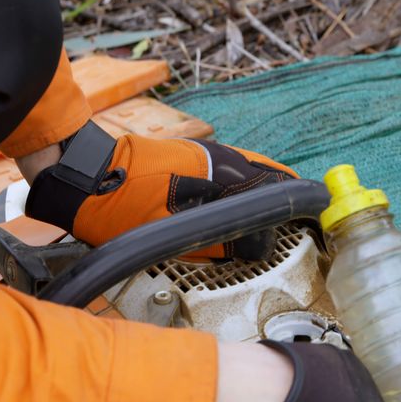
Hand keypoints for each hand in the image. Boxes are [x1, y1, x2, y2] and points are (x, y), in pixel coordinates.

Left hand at [25, 122, 295, 259]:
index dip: (300, 203)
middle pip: (266, 178)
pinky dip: (241, 190)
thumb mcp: (174, 233)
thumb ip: (221, 240)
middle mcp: (218, 158)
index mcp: (222, 171)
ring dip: (263, 194)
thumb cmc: (123, 206)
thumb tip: (259, 245)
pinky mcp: (186, 160)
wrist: (82, 177)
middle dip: (285, 197)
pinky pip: (227, 176)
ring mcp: (202, 156)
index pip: (277, 186)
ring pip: (246, 175)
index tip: (318, 216)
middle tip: (304, 222)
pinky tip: (239, 208)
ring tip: (278, 219)